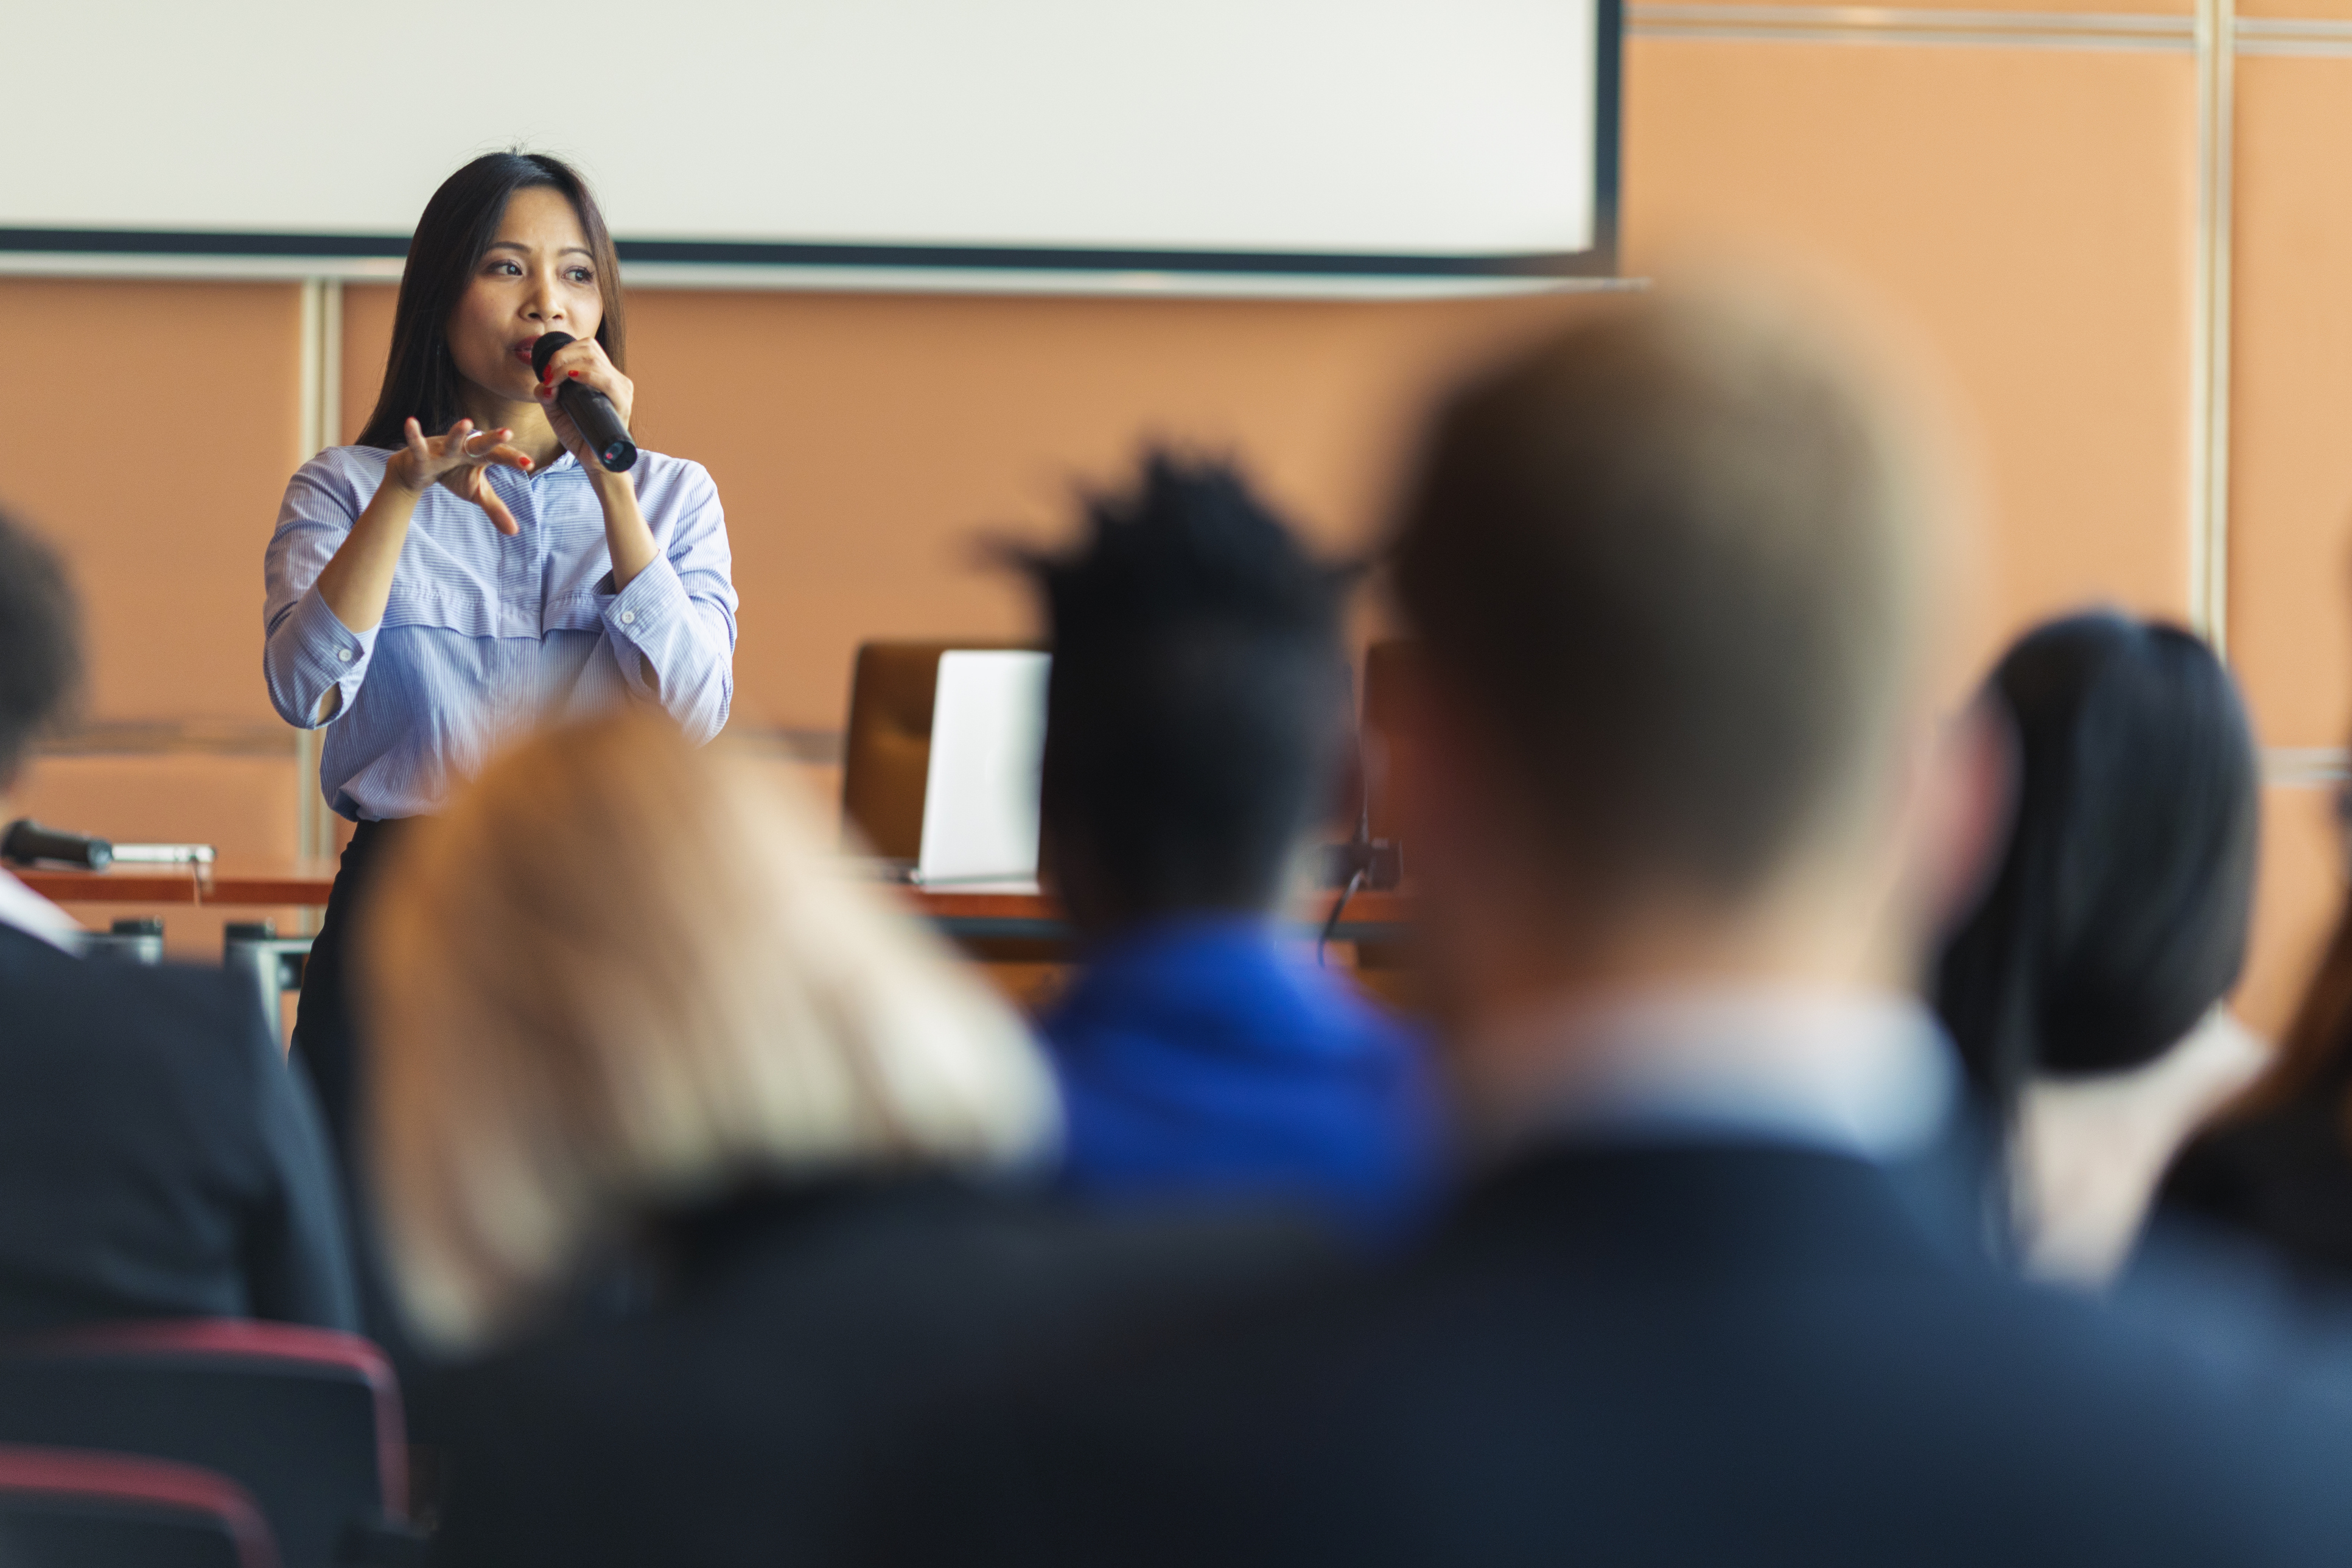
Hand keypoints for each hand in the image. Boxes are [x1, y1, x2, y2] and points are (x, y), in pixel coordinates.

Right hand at [390, 418, 533, 534]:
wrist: (419, 469)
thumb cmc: (454, 475)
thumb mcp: (476, 493)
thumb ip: (495, 508)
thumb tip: (514, 532)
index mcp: (480, 456)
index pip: (500, 456)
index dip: (513, 459)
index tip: (530, 463)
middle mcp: (464, 449)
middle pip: (481, 443)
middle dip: (493, 439)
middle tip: (508, 432)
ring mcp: (443, 449)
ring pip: (452, 441)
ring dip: (458, 433)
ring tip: (468, 422)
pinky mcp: (422, 454)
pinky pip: (418, 445)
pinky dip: (413, 436)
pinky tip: (410, 422)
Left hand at [531, 335, 634, 473]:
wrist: (593, 460)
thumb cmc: (577, 433)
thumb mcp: (554, 409)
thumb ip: (546, 393)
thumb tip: (545, 383)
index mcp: (602, 375)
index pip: (587, 346)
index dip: (563, 351)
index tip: (547, 371)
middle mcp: (615, 378)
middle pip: (589, 348)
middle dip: (561, 356)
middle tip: (548, 375)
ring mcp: (622, 390)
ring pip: (595, 361)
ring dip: (568, 366)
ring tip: (553, 380)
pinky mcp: (623, 403)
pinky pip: (606, 381)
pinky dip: (587, 375)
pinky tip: (572, 378)